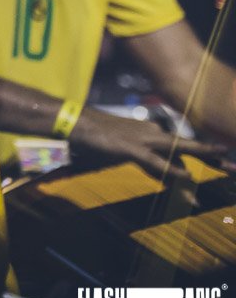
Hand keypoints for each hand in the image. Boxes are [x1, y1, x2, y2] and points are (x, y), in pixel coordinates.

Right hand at [70, 107, 228, 186]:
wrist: (76, 121)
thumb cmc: (95, 132)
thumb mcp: (122, 143)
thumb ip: (141, 154)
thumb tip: (155, 168)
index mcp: (149, 131)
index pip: (179, 145)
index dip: (200, 152)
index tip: (220, 158)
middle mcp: (151, 133)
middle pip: (186, 145)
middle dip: (210, 154)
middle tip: (231, 164)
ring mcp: (142, 139)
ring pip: (178, 150)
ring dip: (202, 157)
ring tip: (223, 165)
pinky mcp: (130, 148)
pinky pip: (155, 161)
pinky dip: (172, 169)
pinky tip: (186, 176)